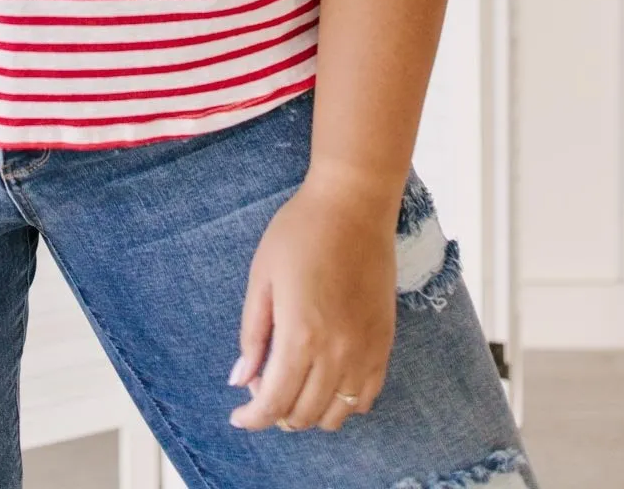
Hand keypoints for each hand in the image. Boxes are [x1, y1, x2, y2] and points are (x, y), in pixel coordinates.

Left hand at [228, 177, 396, 433]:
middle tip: (261, 383)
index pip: (274, 403)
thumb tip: (241, 379)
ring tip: (292, 381)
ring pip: (335, 415)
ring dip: (308, 411)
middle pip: (303, 415)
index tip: (238, 416)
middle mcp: (336, 353)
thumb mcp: (262, 278)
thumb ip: (253, 334)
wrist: (353, 205)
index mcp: (300, 336)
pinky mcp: (384, 343)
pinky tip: (325, 380)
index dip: (252, 418)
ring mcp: (365, 351)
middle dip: (275, 412)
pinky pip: (365, 397)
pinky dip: (342, 403)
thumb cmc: (300, 232)